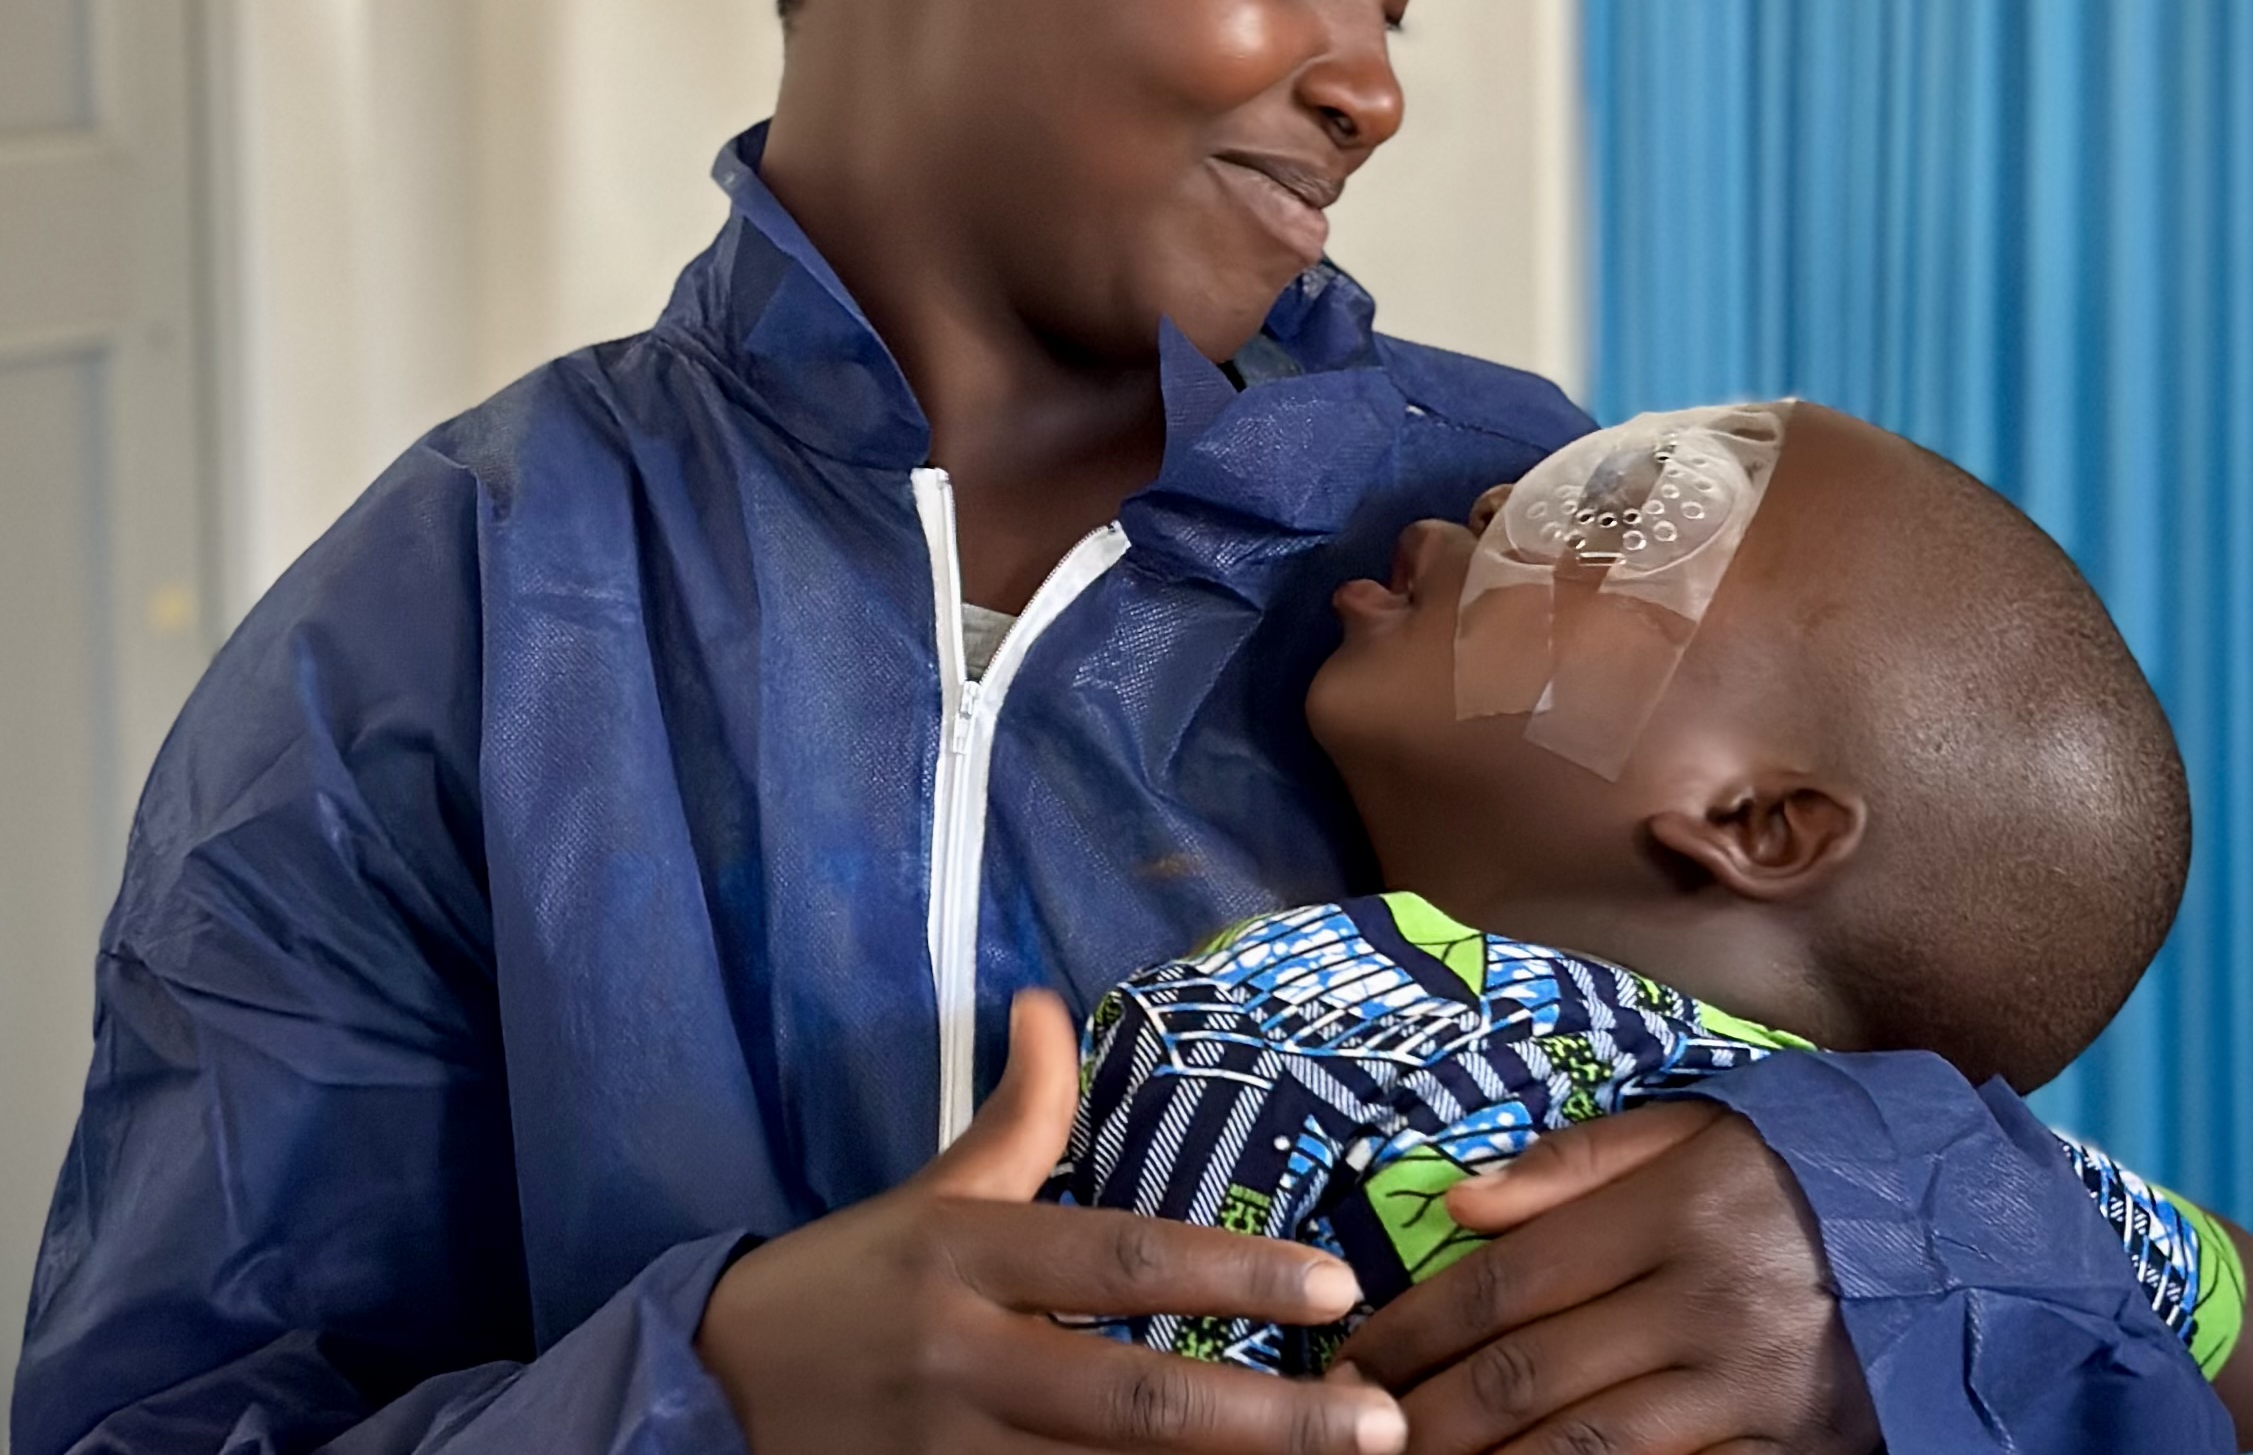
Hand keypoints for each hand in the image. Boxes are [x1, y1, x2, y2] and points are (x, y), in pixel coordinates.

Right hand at [696, 991, 1408, 1453]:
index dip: (1234, 1274)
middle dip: (1269, 1422)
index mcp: (964, 1256)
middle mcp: (961, 1358)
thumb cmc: (846, 1283)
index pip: (1121, 1263)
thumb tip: (1048, 1005)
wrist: (706, 1393)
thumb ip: (1011, 1116)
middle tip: (1384, 1424)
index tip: (1337, 1286)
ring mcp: (945, 1454)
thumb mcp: (928, 1194)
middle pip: (1133, 1402)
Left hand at [1333, 1101, 1879, 1454]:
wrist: (1971, 1244)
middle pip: (1528, 1377)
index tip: (1352, 1359)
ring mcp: (1753, 1391)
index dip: (1414, 1329)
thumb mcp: (1703, 1128)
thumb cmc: (1811, 1174)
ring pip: (1583, 1453)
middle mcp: (1708, 1304)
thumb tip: (1458, 1204)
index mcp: (1675, 1212)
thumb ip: (1578, 1162)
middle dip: (1424, 1416)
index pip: (1506, 1283)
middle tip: (1356, 1431)